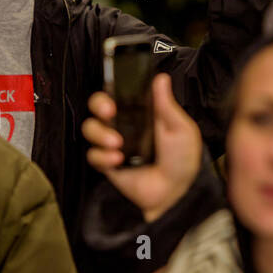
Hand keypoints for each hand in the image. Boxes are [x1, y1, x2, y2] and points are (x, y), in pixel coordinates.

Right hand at [82, 74, 202, 222]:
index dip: (113, 89)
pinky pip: (92, 155)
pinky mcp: (107, 164)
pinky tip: (117, 160)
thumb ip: (166, 104)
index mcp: (142, 113)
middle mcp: (125, 125)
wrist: (175, 194)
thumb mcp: (180, 129)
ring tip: (117, 143)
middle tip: (109, 112)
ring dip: (100, 132)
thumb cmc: (182, 161)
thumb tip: (161, 78)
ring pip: (90, 128)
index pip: (120, 93)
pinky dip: (102, 156)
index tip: (117, 94)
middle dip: (99, 105)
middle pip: (98, 107)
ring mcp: (114, 144)